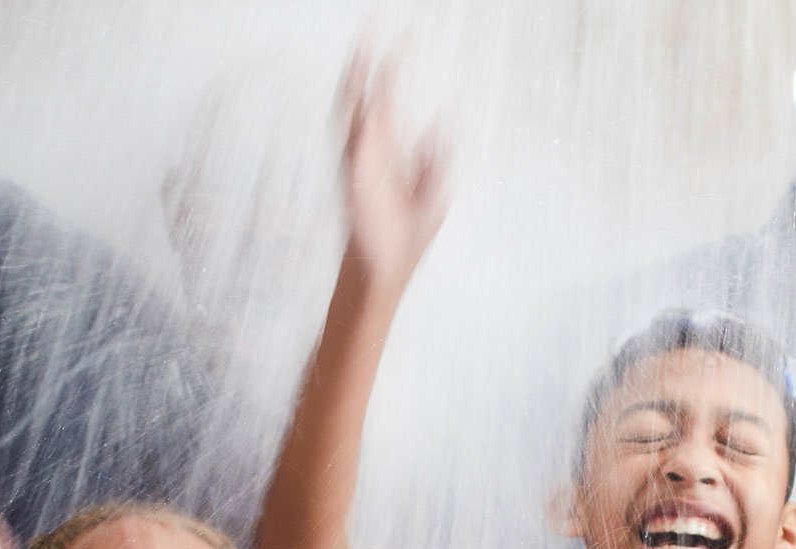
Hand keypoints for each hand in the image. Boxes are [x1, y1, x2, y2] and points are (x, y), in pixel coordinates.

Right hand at [338, 52, 446, 286]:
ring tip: (362, 50)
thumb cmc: (405, 238)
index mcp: (390, 149)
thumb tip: (444, 119)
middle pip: (364, 94)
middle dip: (367, 63)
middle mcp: (371, 149)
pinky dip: (353, 115)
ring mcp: (360, 160)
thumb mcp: (435, 190)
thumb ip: (437, 155)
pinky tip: (358, 93)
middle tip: (372, 29)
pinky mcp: (356, 176)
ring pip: (351, 109)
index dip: (393, 69)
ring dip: (355, 81)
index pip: (388, 98)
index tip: (401, 40)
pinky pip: (350, 138)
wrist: (388, 271)